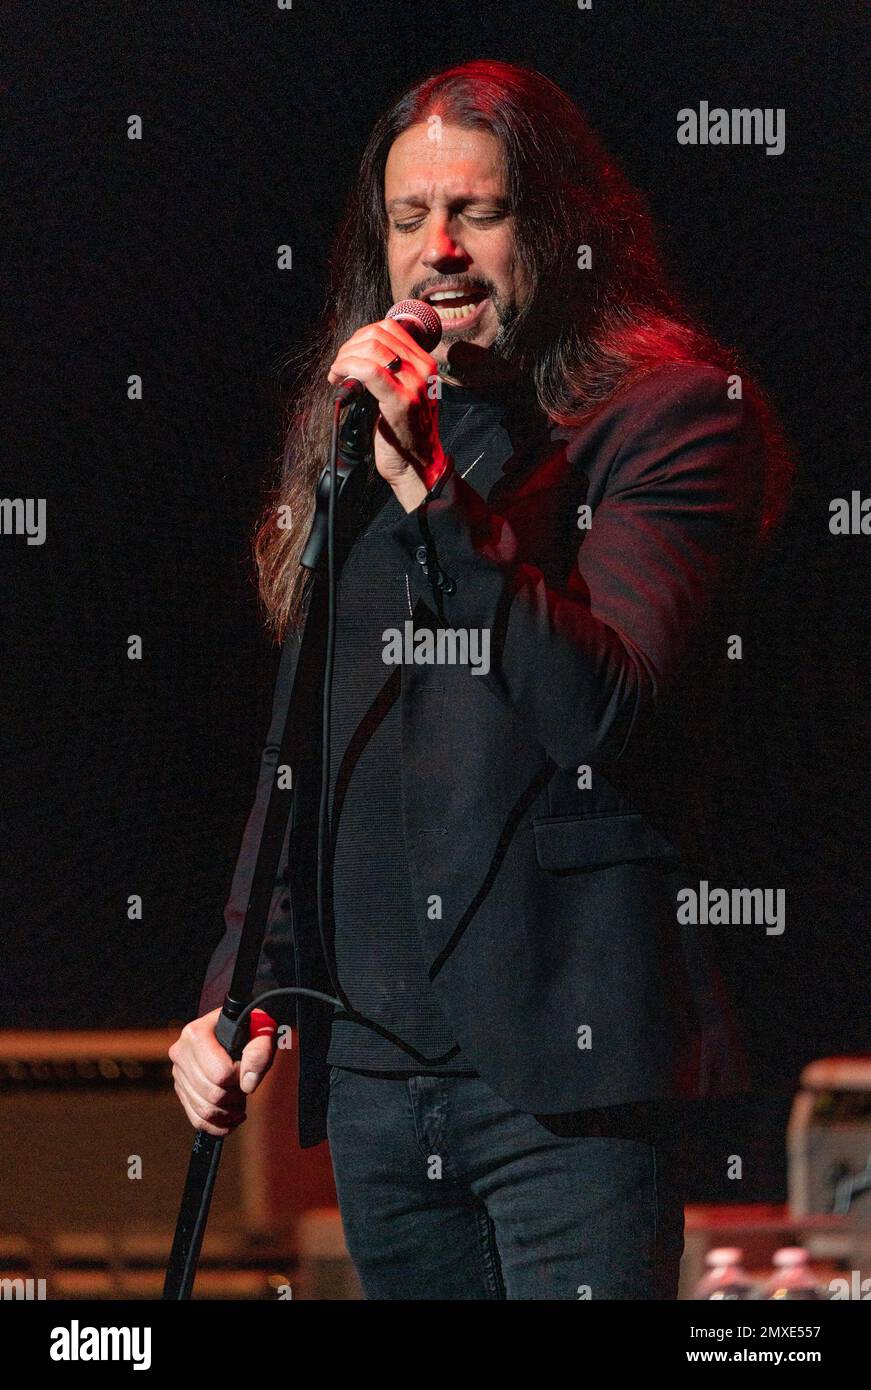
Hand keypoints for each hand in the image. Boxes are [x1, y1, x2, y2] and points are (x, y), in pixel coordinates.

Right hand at [168, 1007, 277, 1135]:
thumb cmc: (250, 1027)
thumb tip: (248, 1084)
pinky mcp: (182, 1089)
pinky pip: (196, 1119)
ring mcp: (178, 1073)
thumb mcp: (262, 1030)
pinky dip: (217, 1126)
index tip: (247, 1069)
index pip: (220, 1073)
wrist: (238, 1027)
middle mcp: (181, 1053)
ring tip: (241, 1102)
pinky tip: (232, 1119)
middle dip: (235, 1097)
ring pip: (204, 1110)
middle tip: (246, 1088)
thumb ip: (260, 1052)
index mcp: (195, 1034)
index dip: (240, 1077)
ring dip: (228, 1113)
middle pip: (212, 1094)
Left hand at [327, 318, 446, 510]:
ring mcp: (414, 384)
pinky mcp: (400, 401)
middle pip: (379, 333)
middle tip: (340, 367)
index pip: (390, 328)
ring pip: (372, 348)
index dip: (361, 336)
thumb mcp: (405, 394)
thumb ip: (391, 371)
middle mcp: (423, 369)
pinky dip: (347, 368)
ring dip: (346, 357)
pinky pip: (369, 370)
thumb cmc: (406, 434)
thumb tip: (361, 353)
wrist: (418, 466)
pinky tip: (338, 378)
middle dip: (350, 345)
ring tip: (338, 375)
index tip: (349, 355)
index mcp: (424, 364)